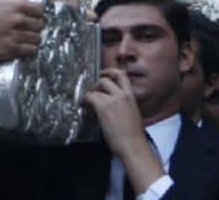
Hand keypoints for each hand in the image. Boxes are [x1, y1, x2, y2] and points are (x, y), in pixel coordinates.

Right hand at [0, 0, 43, 63]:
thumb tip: (31, 2)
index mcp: (16, 5)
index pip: (40, 11)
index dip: (37, 16)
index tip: (32, 20)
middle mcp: (18, 19)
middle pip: (40, 25)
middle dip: (35, 28)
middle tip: (27, 31)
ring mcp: (15, 35)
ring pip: (37, 39)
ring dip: (33, 40)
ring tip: (24, 40)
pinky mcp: (11, 50)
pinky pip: (31, 50)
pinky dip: (29, 50)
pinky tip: (22, 48)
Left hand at [84, 69, 162, 193]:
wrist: (133, 145)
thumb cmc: (134, 136)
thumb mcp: (133, 114)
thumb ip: (125, 106)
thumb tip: (114, 106)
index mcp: (131, 96)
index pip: (122, 75)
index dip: (111, 71)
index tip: (104, 74)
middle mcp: (122, 95)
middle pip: (105, 79)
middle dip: (96, 84)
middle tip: (91, 91)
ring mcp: (112, 100)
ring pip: (96, 88)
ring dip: (90, 93)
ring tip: (86, 101)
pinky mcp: (103, 108)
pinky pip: (90, 97)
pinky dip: (85, 100)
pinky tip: (84, 106)